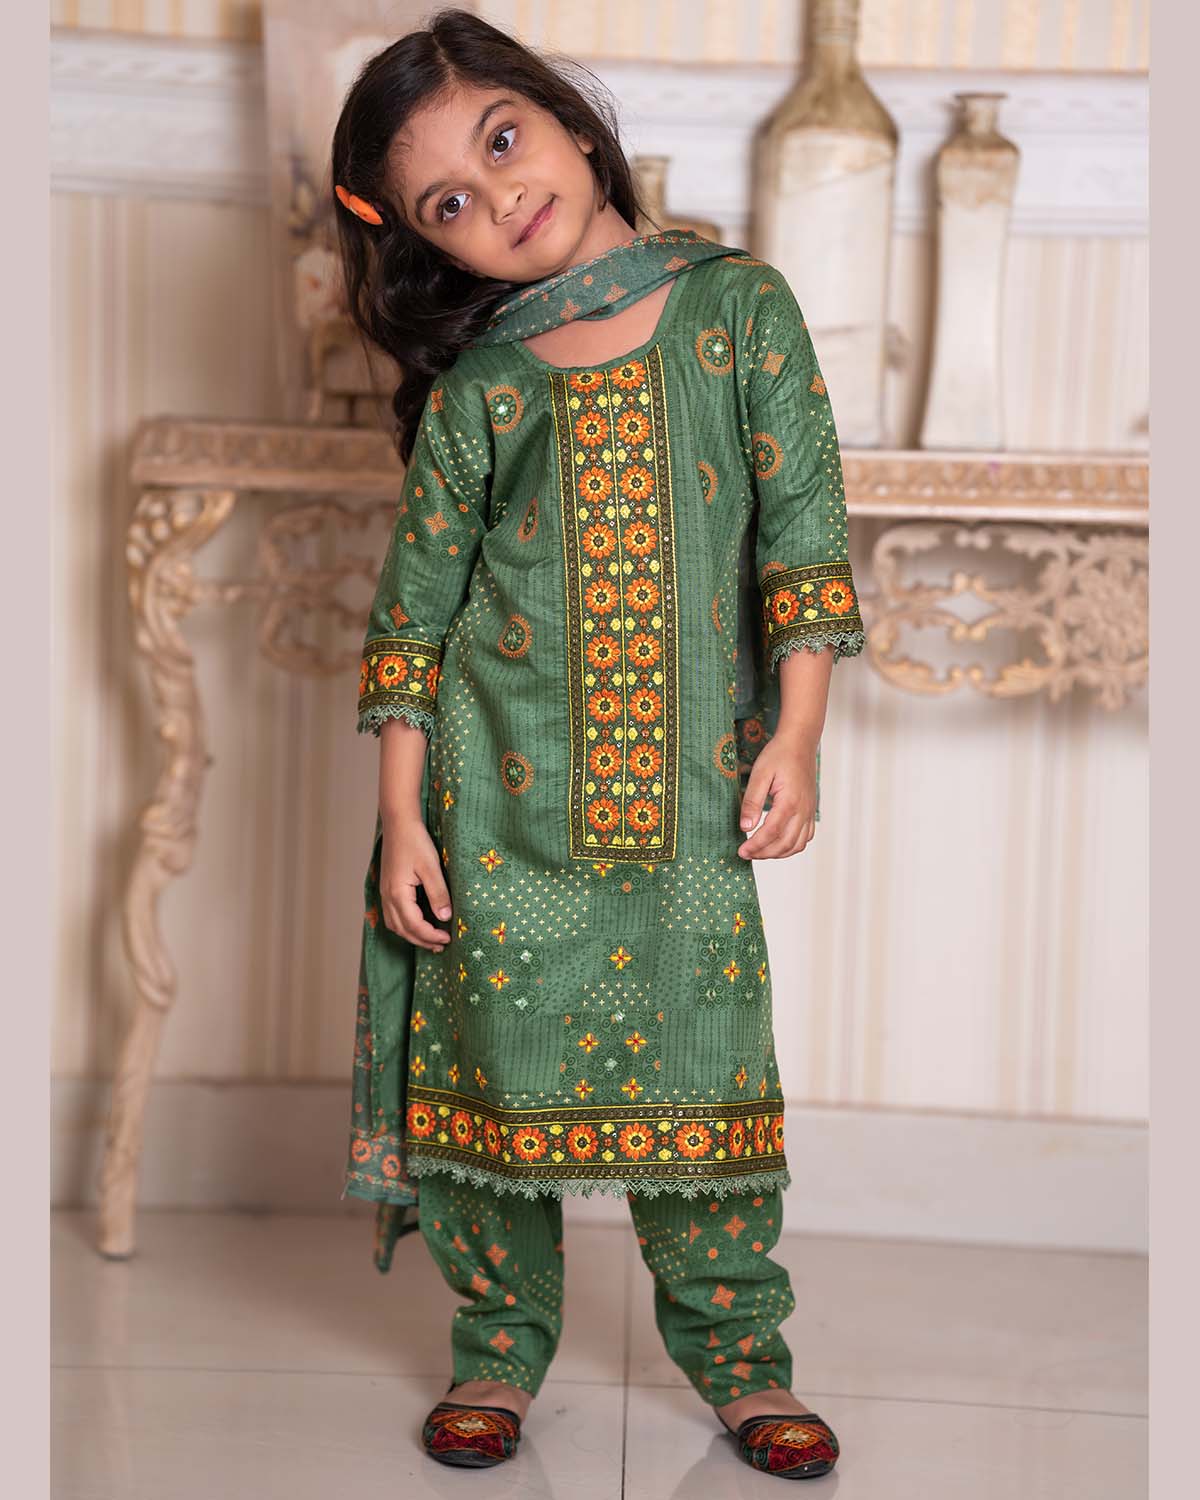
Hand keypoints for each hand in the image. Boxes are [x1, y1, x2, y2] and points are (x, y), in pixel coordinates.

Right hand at [379, 817, 453, 950]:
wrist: (399, 823)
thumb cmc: (415, 842)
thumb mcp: (431, 867)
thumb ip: (438, 893)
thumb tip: (445, 918)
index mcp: (397, 893)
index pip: (414, 925)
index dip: (431, 936)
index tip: (448, 939)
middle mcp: (387, 896)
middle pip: (402, 930)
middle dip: (422, 940)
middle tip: (442, 945)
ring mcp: (385, 892)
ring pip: (395, 925)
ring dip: (412, 935)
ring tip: (431, 939)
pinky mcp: (387, 887)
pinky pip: (392, 915)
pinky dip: (405, 925)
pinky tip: (417, 923)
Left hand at [737, 733, 816, 859]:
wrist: (800, 743)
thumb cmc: (779, 755)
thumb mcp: (759, 775)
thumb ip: (752, 802)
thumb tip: (745, 827)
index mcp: (789, 801)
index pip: (771, 833)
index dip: (755, 845)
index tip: (741, 851)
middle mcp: (803, 810)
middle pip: (785, 844)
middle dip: (764, 853)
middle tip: (746, 854)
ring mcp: (809, 812)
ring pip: (797, 844)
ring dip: (778, 853)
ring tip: (759, 852)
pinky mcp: (810, 811)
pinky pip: (805, 837)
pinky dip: (791, 846)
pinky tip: (777, 844)